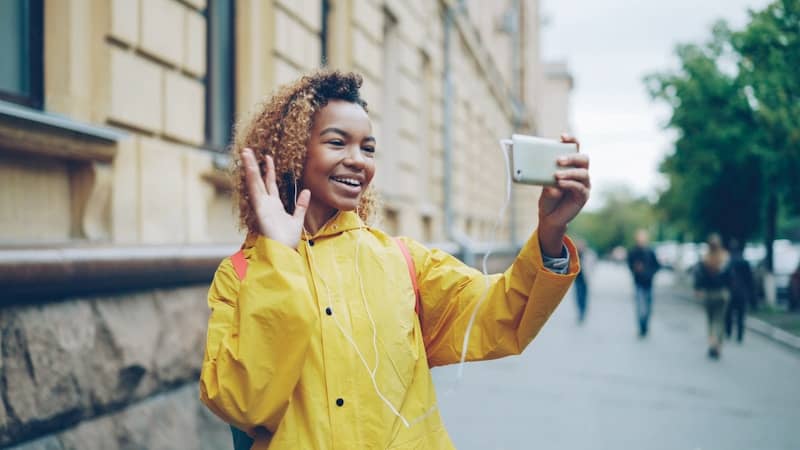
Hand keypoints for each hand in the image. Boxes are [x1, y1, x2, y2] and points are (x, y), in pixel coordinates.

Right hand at [241, 148, 310, 248]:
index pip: (270, 184)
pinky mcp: (260, 209)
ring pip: (254, 182)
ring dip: (250, 167)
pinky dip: (252, 179)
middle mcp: (266, 204)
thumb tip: (306, 191)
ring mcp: (261, 206)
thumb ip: (300, 205)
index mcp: (274, 206)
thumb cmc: (288, 240)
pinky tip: (249, 167)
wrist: (283, 252)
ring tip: (245, 152)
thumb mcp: (297, 219)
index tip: (268, 158)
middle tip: (250, 151)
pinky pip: (255, 191)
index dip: (269, 171)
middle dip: (255, 165)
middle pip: (259, 180)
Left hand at [537, 134, 589, 256]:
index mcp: (571, 165)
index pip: (575, 148)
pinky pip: (579, 187)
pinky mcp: (583, 196)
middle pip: (583, 158)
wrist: (548, 216)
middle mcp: (580, 173)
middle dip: (572, 157)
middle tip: (558, 160)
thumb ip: (547, 175)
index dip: (571, 140)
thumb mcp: (543, 182)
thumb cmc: (547, 196)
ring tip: (556, 175)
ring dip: (569, 172)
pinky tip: (560, 183)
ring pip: (583, 173)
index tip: (562, 137)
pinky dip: (569, 184)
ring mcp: (584, 184)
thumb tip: (550, 173)